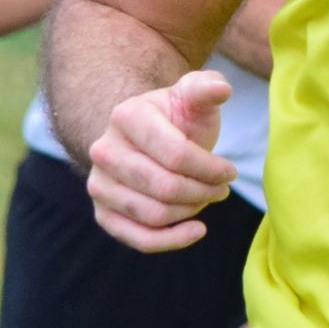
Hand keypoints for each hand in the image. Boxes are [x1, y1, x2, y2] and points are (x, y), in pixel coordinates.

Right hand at [86, 70, 236, 252]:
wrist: (148, 139)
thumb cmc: (178, 119)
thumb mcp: (194, 97)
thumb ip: (207, 87)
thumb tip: (222, 89)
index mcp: (126, 116)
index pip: (176, 154)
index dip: (211, 168)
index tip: (230, 170)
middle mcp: (103, 151)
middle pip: (165, 187)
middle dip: (203, 191)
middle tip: (222, 188)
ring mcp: (98, 184)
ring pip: (154, 214)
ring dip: (191, 211)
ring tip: (206, 197)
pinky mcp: (103, 213)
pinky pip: (138, 238)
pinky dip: (172, 240)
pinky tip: (197, 229)